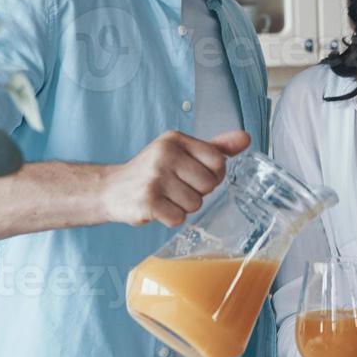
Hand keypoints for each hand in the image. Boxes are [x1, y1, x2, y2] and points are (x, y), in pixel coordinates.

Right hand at [101, 130, 250, 227]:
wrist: (110, 189)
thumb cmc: (152, 171)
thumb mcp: (181, 152)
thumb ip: (215, 147)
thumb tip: (246, 138)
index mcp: (175, 139)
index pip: (218, 161)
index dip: (213, 175)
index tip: (196, 176)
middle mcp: (165, 154)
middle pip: (209, 185)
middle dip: (197, 193)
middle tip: (176, 188)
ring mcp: (154, 177)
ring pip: (195, 204)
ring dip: (183, 207)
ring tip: (165, 198)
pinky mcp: (147, 201)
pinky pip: (178, 219)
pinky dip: (170, 218)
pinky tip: (157, 208)